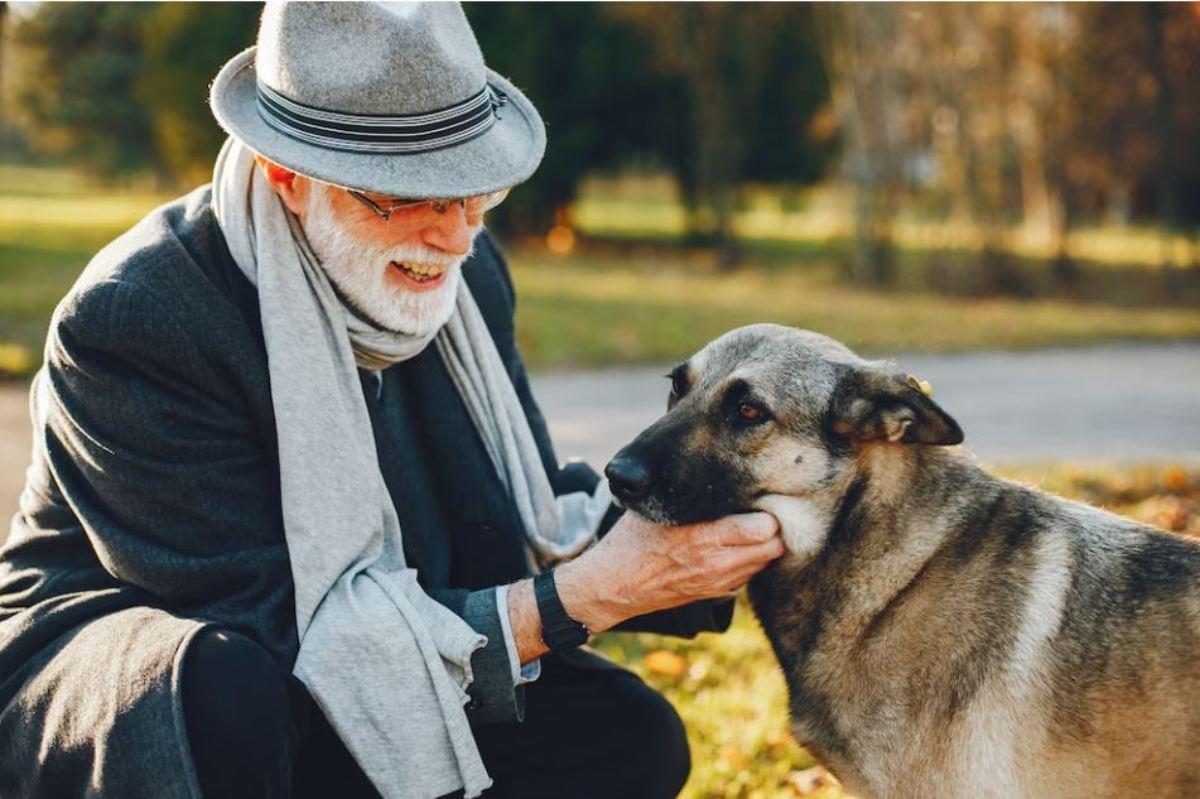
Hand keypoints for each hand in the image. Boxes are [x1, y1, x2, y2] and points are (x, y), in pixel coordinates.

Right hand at [554, 511, 783, 633]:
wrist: (615, 584)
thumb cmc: (633, 539)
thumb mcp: (656, 507)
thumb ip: (687, 491)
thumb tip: (708, 458)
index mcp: (704, 536)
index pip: (763, 527)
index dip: (768, 511)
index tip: (759, 498)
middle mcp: (717, 562)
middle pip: (773, 546)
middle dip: (772, 528)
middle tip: (761, 512)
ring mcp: (718, 581)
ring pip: (765, 562)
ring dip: (764, 546)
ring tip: (750, 529)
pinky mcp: (715, 593)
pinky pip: (749, 577)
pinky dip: (750, 563)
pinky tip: (735, 549)